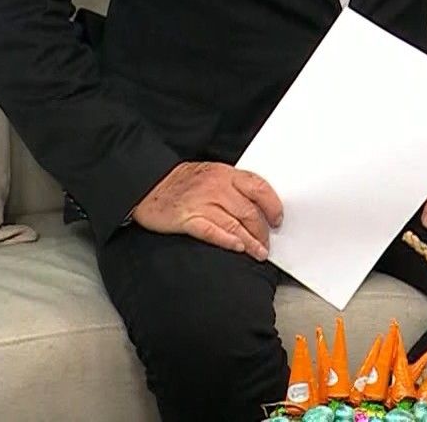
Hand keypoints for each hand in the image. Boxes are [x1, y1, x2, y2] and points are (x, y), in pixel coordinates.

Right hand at [131, 161, 283, 259]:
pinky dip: (227, 240)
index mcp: (225, 174)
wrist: (148, 184)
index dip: (272, 206)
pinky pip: (212, 231)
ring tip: (259, 253)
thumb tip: (256, 206)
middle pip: (249, 211)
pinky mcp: (186, 218)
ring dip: (251, 241)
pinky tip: (238, 248)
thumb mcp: (211, 174)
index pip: (259, 188)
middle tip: (267, 244)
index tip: (277, 219)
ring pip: (235, 223)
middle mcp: (217, 187)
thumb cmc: (181, 182)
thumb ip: (233, 187)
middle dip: (262, 230)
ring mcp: (201, 202)